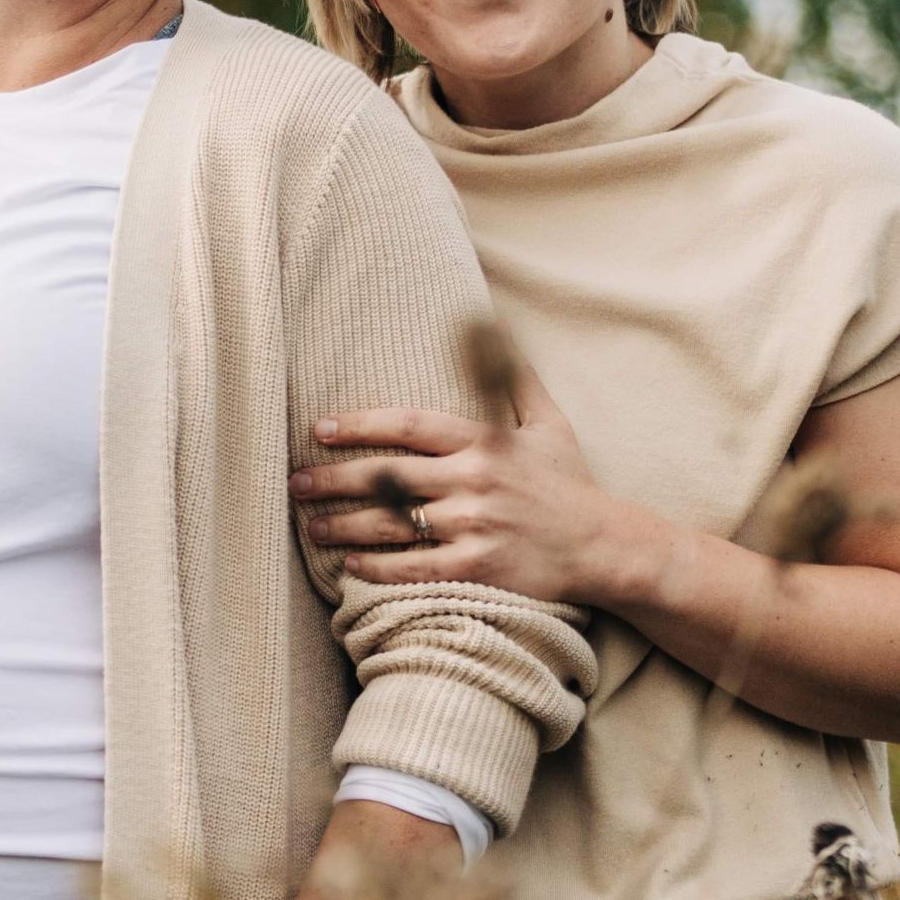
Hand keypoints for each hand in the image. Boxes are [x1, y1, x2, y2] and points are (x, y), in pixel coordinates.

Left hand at [289, 360, 659, 606]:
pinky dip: (377, 568)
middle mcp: (475, 481)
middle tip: (294, 482)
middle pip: (388, 475)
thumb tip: (495, 330)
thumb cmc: (570, 484)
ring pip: (393, 523)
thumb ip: (516, 381)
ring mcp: (475, 526)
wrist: (604, 546)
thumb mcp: (549, 424)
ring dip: (345, 525)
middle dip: (334, 478)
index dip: (361, 424)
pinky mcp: (478, 569)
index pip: (410, 425)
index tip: (320, 428)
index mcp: (485, 442)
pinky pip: (414, 568)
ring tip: (311, 525)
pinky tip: (348, 564)